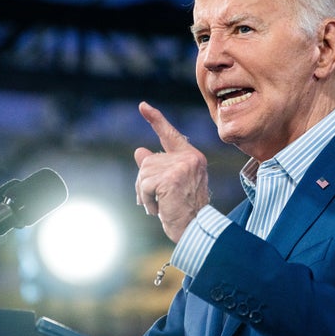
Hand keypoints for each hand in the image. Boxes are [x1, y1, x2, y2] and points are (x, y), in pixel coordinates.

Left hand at [134, 101, 209, 242]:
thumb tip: (139, 151)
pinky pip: (145, 185)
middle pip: (149, 161)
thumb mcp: (170, 185)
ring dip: (145, 194)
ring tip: (159, 206)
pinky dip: (146, 200)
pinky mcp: (172, 178)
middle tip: (155, 201)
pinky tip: (159, 209)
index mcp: (192, 157)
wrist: (195, 229)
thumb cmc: (184, 210)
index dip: (156, 120)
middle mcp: (190, 158)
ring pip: (144, 173)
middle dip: (144, 183)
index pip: (170, 135)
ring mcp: (182, 167)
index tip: (143, 106)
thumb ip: (157, 167)